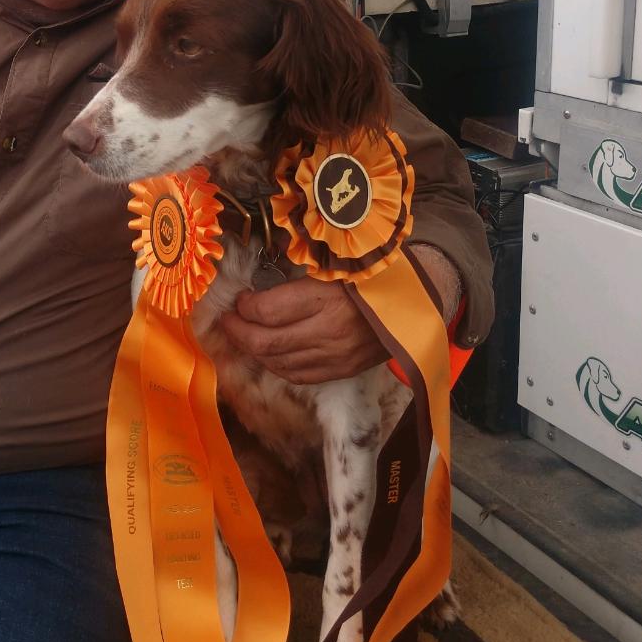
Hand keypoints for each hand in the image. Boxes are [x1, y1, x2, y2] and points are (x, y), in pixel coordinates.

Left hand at [219, 245, 460, 385]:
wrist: (414, 305)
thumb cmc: (369, 277)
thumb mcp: (334, 266)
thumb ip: (297, 277)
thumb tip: (258, 286)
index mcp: (327, 298)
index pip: (269, 311)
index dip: (245, 307)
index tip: (238, 299)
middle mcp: (329, 332)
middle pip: (267, 342)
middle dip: (239, 332)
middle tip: (227, 321)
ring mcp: (336, 356)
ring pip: (279, 363)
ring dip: (254, 351)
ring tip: (242, 336)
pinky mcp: (342, 371)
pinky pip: (298, 376)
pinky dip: (276, 366)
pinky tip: (267, 354)